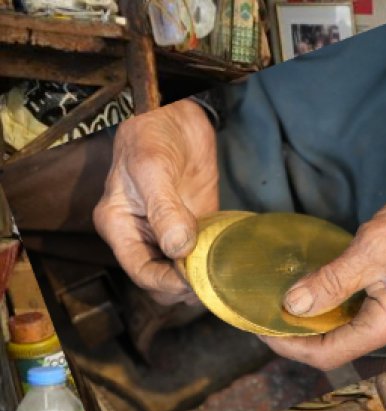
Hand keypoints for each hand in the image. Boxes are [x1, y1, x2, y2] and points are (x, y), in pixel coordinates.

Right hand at [93, 99, 218, 305]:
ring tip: (225, 278)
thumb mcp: (152, 169)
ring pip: (182, 274)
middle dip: (185, 288)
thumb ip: (165, 210)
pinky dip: (216, 264)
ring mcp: (168, 233)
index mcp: (119, 226)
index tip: (194, 281)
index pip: (140, 272)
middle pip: (160, 281)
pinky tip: (232, 263)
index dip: (167, 282)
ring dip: (202, 280)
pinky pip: (203, 256)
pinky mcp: (194, 226)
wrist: (176, 114)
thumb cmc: (151, 135)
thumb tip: (178, 249)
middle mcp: (141, 235)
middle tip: (215, 283)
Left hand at [261, 176, 385, 369]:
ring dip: (310, 323)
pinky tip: (308, 292)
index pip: (330, 353)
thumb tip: (293, 307)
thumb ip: (331, 282)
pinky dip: (327, 307)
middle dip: (297, 338)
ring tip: (279, 306)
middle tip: (263, 317)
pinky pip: (352, 314)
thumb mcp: (370, 251)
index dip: (291, 346)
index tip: (261, 326)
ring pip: (342, 331)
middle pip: (335, 348)